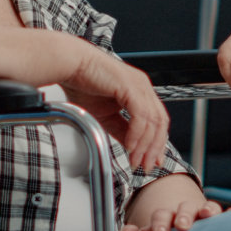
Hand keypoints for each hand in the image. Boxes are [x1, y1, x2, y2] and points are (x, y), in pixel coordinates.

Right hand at [57, 40, 170, 171]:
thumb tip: (132, 146)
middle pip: (160, 122)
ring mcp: (139, 86)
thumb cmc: (82, 83)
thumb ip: (122, 130)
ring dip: (145, 145)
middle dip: (155, 147)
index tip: (153, 160)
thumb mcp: (106, 115)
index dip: (157, 143)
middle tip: (147, 165)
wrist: (70, 66)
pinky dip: (137, 134)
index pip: (157, 121)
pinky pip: (140, 116)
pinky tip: (130, 146)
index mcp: (139, 91)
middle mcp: (143, 87)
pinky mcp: (131, 87)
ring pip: (152, 121)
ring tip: (136, 159)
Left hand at [118, 198, 224, 230]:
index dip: (160, 222)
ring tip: (207, 215)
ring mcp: (205, 216)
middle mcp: (186, 213)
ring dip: (208, 209)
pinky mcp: (221, 223)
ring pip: (209, 208)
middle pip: (185, 208)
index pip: (162, 215)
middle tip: (181, 226)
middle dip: (183, 215)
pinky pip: (229, 216)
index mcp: (167, 216)